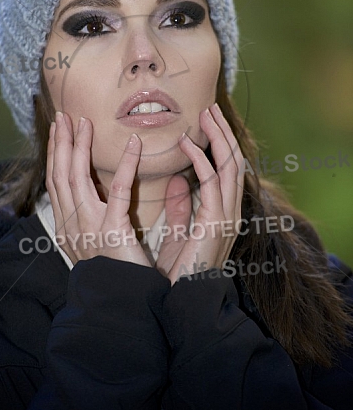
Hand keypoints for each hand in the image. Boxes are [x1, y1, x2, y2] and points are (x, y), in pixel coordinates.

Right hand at [46, 111, 150, 267]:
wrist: (122, 306)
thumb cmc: (118, 274)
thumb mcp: (101, 240)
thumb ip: (102, 213)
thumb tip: (108, 186)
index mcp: (69, 227)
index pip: (56, 183)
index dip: (57, 154)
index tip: (60, 130)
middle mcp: (72, 225)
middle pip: (59, 175)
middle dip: (61, 143)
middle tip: (63, 115)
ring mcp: (89, 228)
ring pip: (76, 178)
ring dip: (80, 147)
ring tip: (85, 122)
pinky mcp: (112, 231)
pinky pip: (119, 191)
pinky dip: (126, 165)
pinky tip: (134, 144)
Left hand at [156, 103, 244, 284]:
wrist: (182, 300)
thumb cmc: (180, 270)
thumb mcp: (180, 231)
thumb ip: (181, 205)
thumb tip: (176, 180)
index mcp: (221, 212)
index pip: (226, 170)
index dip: (218, 145)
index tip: (205, 124)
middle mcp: (229, 211)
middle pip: (233, 162)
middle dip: (222, 134)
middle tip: (210, 108)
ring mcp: (227, 216)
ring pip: (230, 166)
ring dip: (218, 138)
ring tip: (206, 114)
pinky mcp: (216, 221)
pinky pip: (213, 182)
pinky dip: (201, 160)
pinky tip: (187, 144)